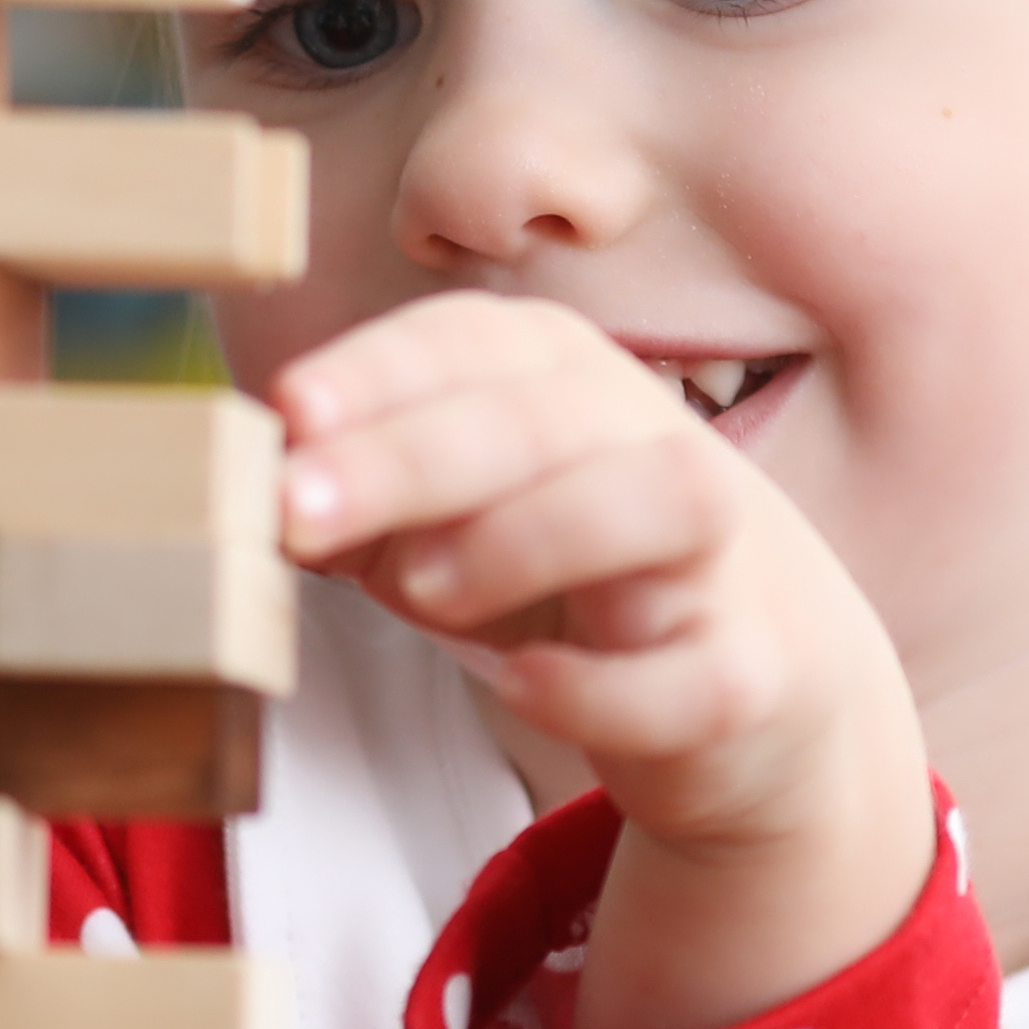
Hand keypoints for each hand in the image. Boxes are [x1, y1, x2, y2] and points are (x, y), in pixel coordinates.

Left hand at [273, 291, 933, 1028]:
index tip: (287, 409)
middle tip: (298, 507)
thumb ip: (368, 502)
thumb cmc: (571, 577)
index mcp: (568, 382)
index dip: (380, 369)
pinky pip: (701, 674)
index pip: (474, 342)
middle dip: (414, 454)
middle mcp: (654, 444)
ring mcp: (723, 559)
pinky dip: (606, 684)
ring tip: (416, 590)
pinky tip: (521, 687)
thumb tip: (265, 498)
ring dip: (530, 534)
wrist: (764, 685)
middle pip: (547, 417)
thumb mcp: (458, 520)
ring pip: (658, 503)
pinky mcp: (757, 673)